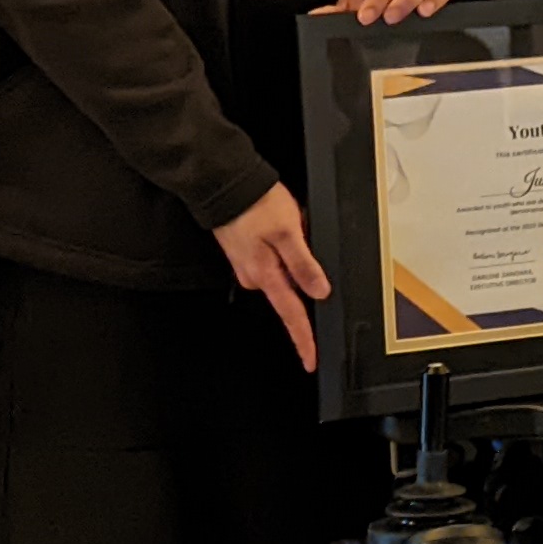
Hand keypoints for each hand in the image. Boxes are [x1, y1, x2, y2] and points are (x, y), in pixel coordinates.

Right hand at [214, 184, 332, 370]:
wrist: (223, 183)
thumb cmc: (255, 204)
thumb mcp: (289, 232)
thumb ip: (304, 265)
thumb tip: (319, 292)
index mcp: (265, 275)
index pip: (291, 315)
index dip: (304, 340)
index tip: (311, 360)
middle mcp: (254, 277)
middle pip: (291, 289)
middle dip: (306, 271)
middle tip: (302, 232)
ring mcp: (248, 266)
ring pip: (284, 271)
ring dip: (295, 252)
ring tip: (292, 223)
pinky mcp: (246, 254)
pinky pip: (275, 258)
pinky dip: (285, 245)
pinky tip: (282, 225)